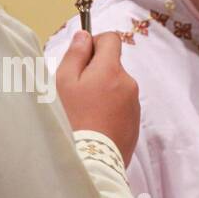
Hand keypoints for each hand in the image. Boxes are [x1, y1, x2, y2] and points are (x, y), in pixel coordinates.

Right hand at [56, 30, 140, 164]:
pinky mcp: (135, 124)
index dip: (95, 42)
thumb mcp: (64, 82)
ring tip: (84, 111)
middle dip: (96, 71)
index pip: (111, 39)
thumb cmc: (72, 119)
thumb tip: (84, 36)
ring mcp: (134, 105)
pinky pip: (121, 107)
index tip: (82, 56)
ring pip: (117, 87)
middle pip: (113, 65)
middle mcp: (129, 84)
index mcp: (111, 70)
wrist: (90, 161)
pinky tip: (94, 123)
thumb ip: (76, 54)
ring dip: (103, 91)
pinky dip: (109, 109)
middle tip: (76, 91)